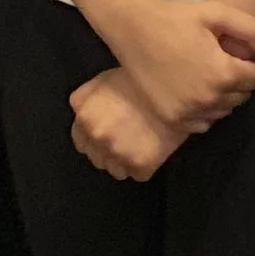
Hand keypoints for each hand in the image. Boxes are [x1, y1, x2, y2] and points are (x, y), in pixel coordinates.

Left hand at [70, 69, 184, 180]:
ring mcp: (118, 154)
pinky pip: (138, 175)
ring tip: (140, 146)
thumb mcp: (101, 80)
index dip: (94, 140)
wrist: (174, 88)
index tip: (109, 135)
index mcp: (84, 118)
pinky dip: (145, 166)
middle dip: (109, 152)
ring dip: (125, 162)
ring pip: (116, 171)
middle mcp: (97, 138)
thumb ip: (84, 100)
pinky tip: (152, 149)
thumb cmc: (137, 80)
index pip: (80, 143)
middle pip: (97, 159)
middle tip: (127, 139)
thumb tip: (80, 115)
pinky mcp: (140, 166)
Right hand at [104, 0, 254, 135]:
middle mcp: (209, 98)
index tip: (236, 54)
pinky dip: (204, 111)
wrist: (132, 29)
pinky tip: (193, 91)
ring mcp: (188, 112)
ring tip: (206, 75)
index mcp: (223, 73)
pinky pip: (202, 123)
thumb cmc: (175, 18)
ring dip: (222, 97)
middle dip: (237, 81)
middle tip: (219, 62)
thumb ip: (250, 29)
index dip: (250, 64)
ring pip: (223, 111)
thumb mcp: (216, 13)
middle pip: (241, 97)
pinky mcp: (172, 118)